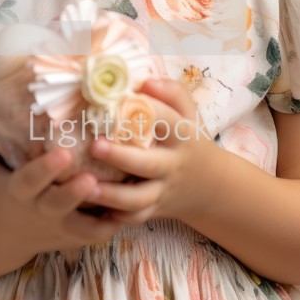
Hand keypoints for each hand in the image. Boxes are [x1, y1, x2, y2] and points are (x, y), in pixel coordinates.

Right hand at [0, 99, 122, 259]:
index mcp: (18, 191)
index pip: (30, 180)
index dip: (46, 169)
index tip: (62, 152)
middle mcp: (39, 211)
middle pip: (59, 206)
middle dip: (75, 194)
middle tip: (91, 178)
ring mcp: (58, 227)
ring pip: (83, 228)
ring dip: (102, 214)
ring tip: (124, 195)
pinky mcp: (73, 237)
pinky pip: (96, 235)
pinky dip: (114, 224)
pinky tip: (132, 204)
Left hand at [86, 78, 223, 224]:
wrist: (212, 186)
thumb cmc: (190, 140)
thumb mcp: (190, 113)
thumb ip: (172, 92)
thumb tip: (146, 81)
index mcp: (183, 135)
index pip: (166, 119)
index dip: (145, 110)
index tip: (118, 102)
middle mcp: (174, 164)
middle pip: (148, 163)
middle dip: (120, 157)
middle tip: (94, 146)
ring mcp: (164, 190)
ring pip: (139, 198)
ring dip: (113, 196)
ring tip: (87, 188)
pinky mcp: (157, 210)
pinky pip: (137, 217)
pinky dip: (117, 217)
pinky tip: (94, 211)